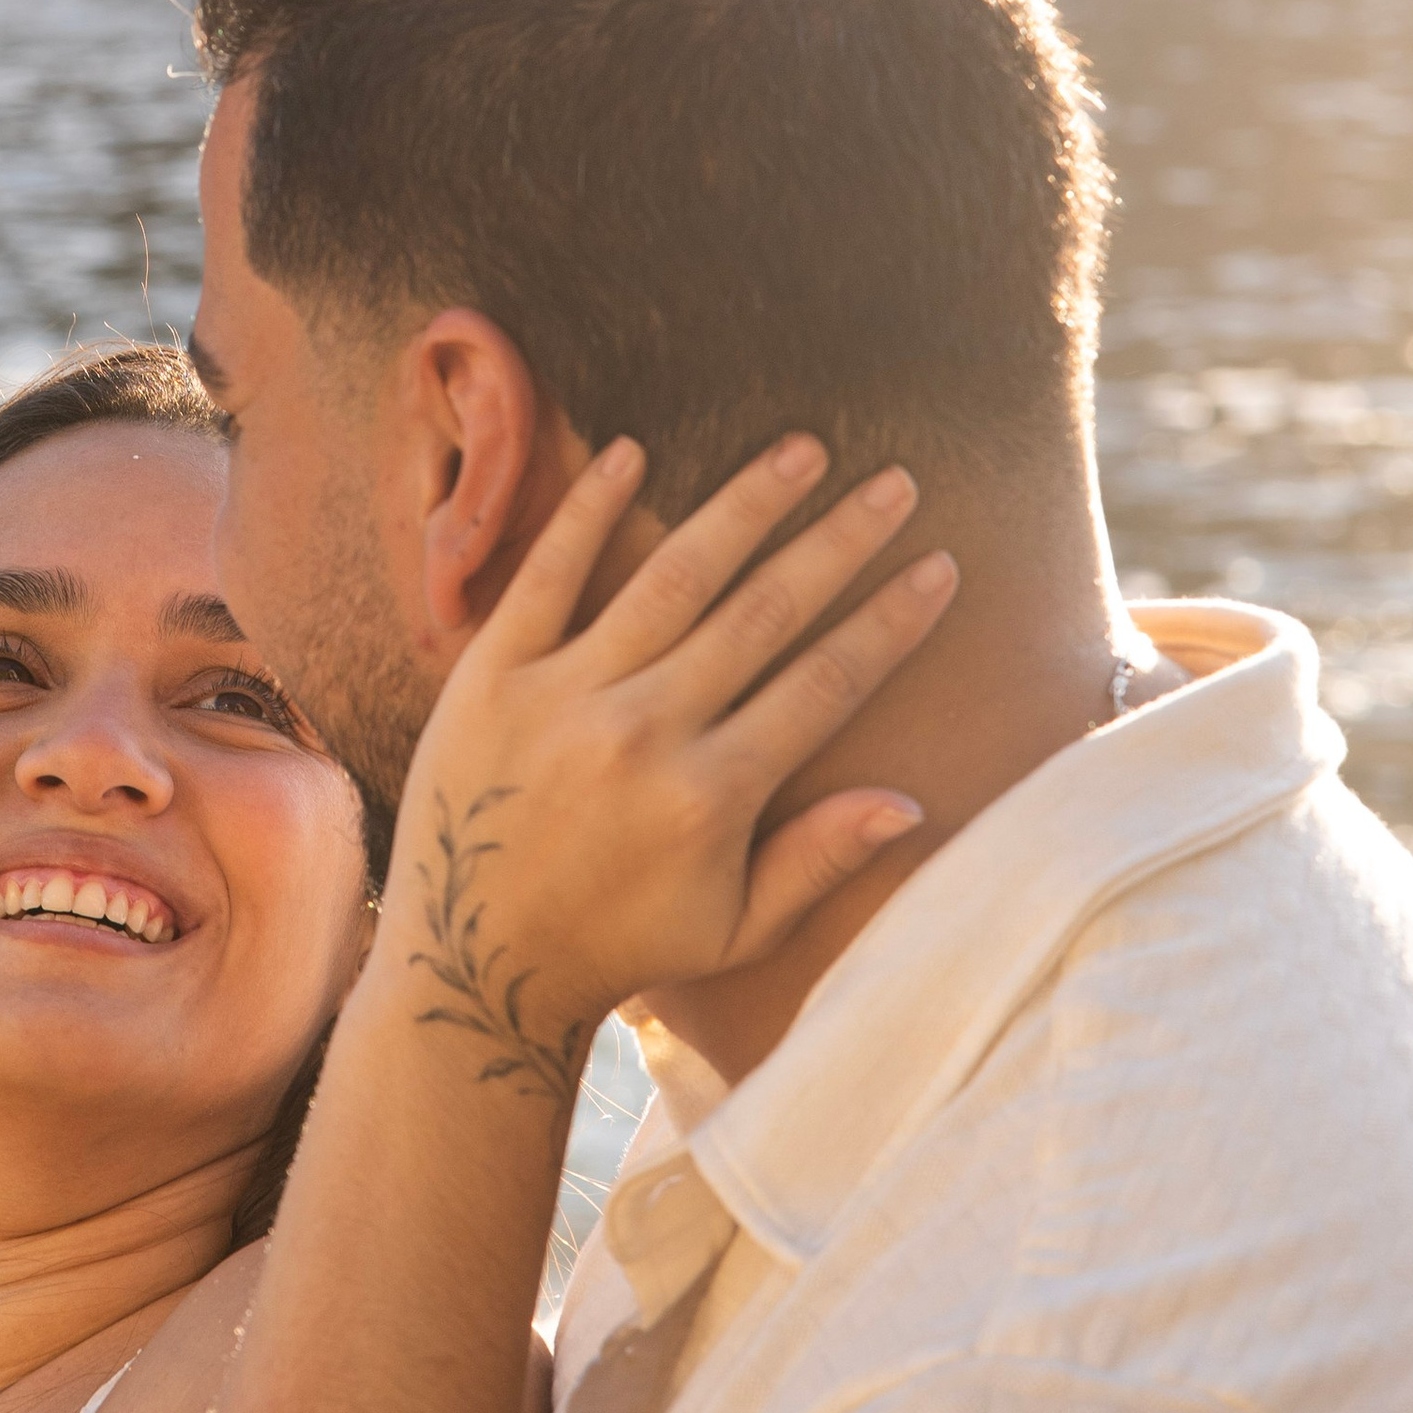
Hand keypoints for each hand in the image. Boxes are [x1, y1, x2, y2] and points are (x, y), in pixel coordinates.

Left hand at [378, 434, 955, 1112]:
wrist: (471, 961)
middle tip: (895, 482)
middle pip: (766, 612)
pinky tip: (634, 451)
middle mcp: (645, 731)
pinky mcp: (491, 673)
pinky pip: (548, 573)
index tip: (940, 565)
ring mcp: (565, 693)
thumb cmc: (616, 946)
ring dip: (744, 505)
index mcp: (711, 795)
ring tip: (801, 451)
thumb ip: (818, 859)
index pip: (825, 682)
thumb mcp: (732, 928)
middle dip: (840, 541)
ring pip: (674, 576)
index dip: (890, 621)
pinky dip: (589, 509)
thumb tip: (912, 801)